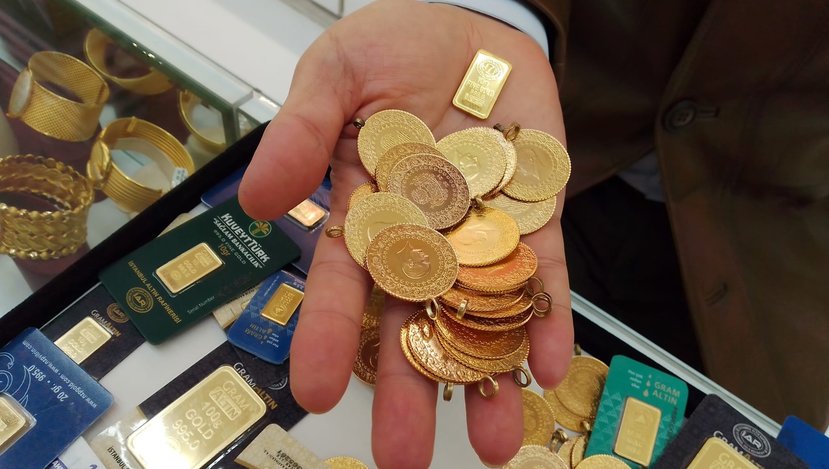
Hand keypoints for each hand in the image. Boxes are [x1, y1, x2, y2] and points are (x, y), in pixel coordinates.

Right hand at [239, 1, 572, 466]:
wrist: (473, 25)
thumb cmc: (394, 44)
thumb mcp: (335, 73)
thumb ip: (301, 131)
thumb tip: (258, 199)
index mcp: (365, 212)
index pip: (343, 284)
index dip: (329, 336)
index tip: (314, 391)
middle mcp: (422, 237)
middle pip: (413, 321)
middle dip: (410, 387)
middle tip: (404, 457)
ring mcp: (482, 231)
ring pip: (482, 312)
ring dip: (487, 374)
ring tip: (495, 440)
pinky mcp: (537, 215)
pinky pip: (544, 275)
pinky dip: (548, 318)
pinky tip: (548, 366)